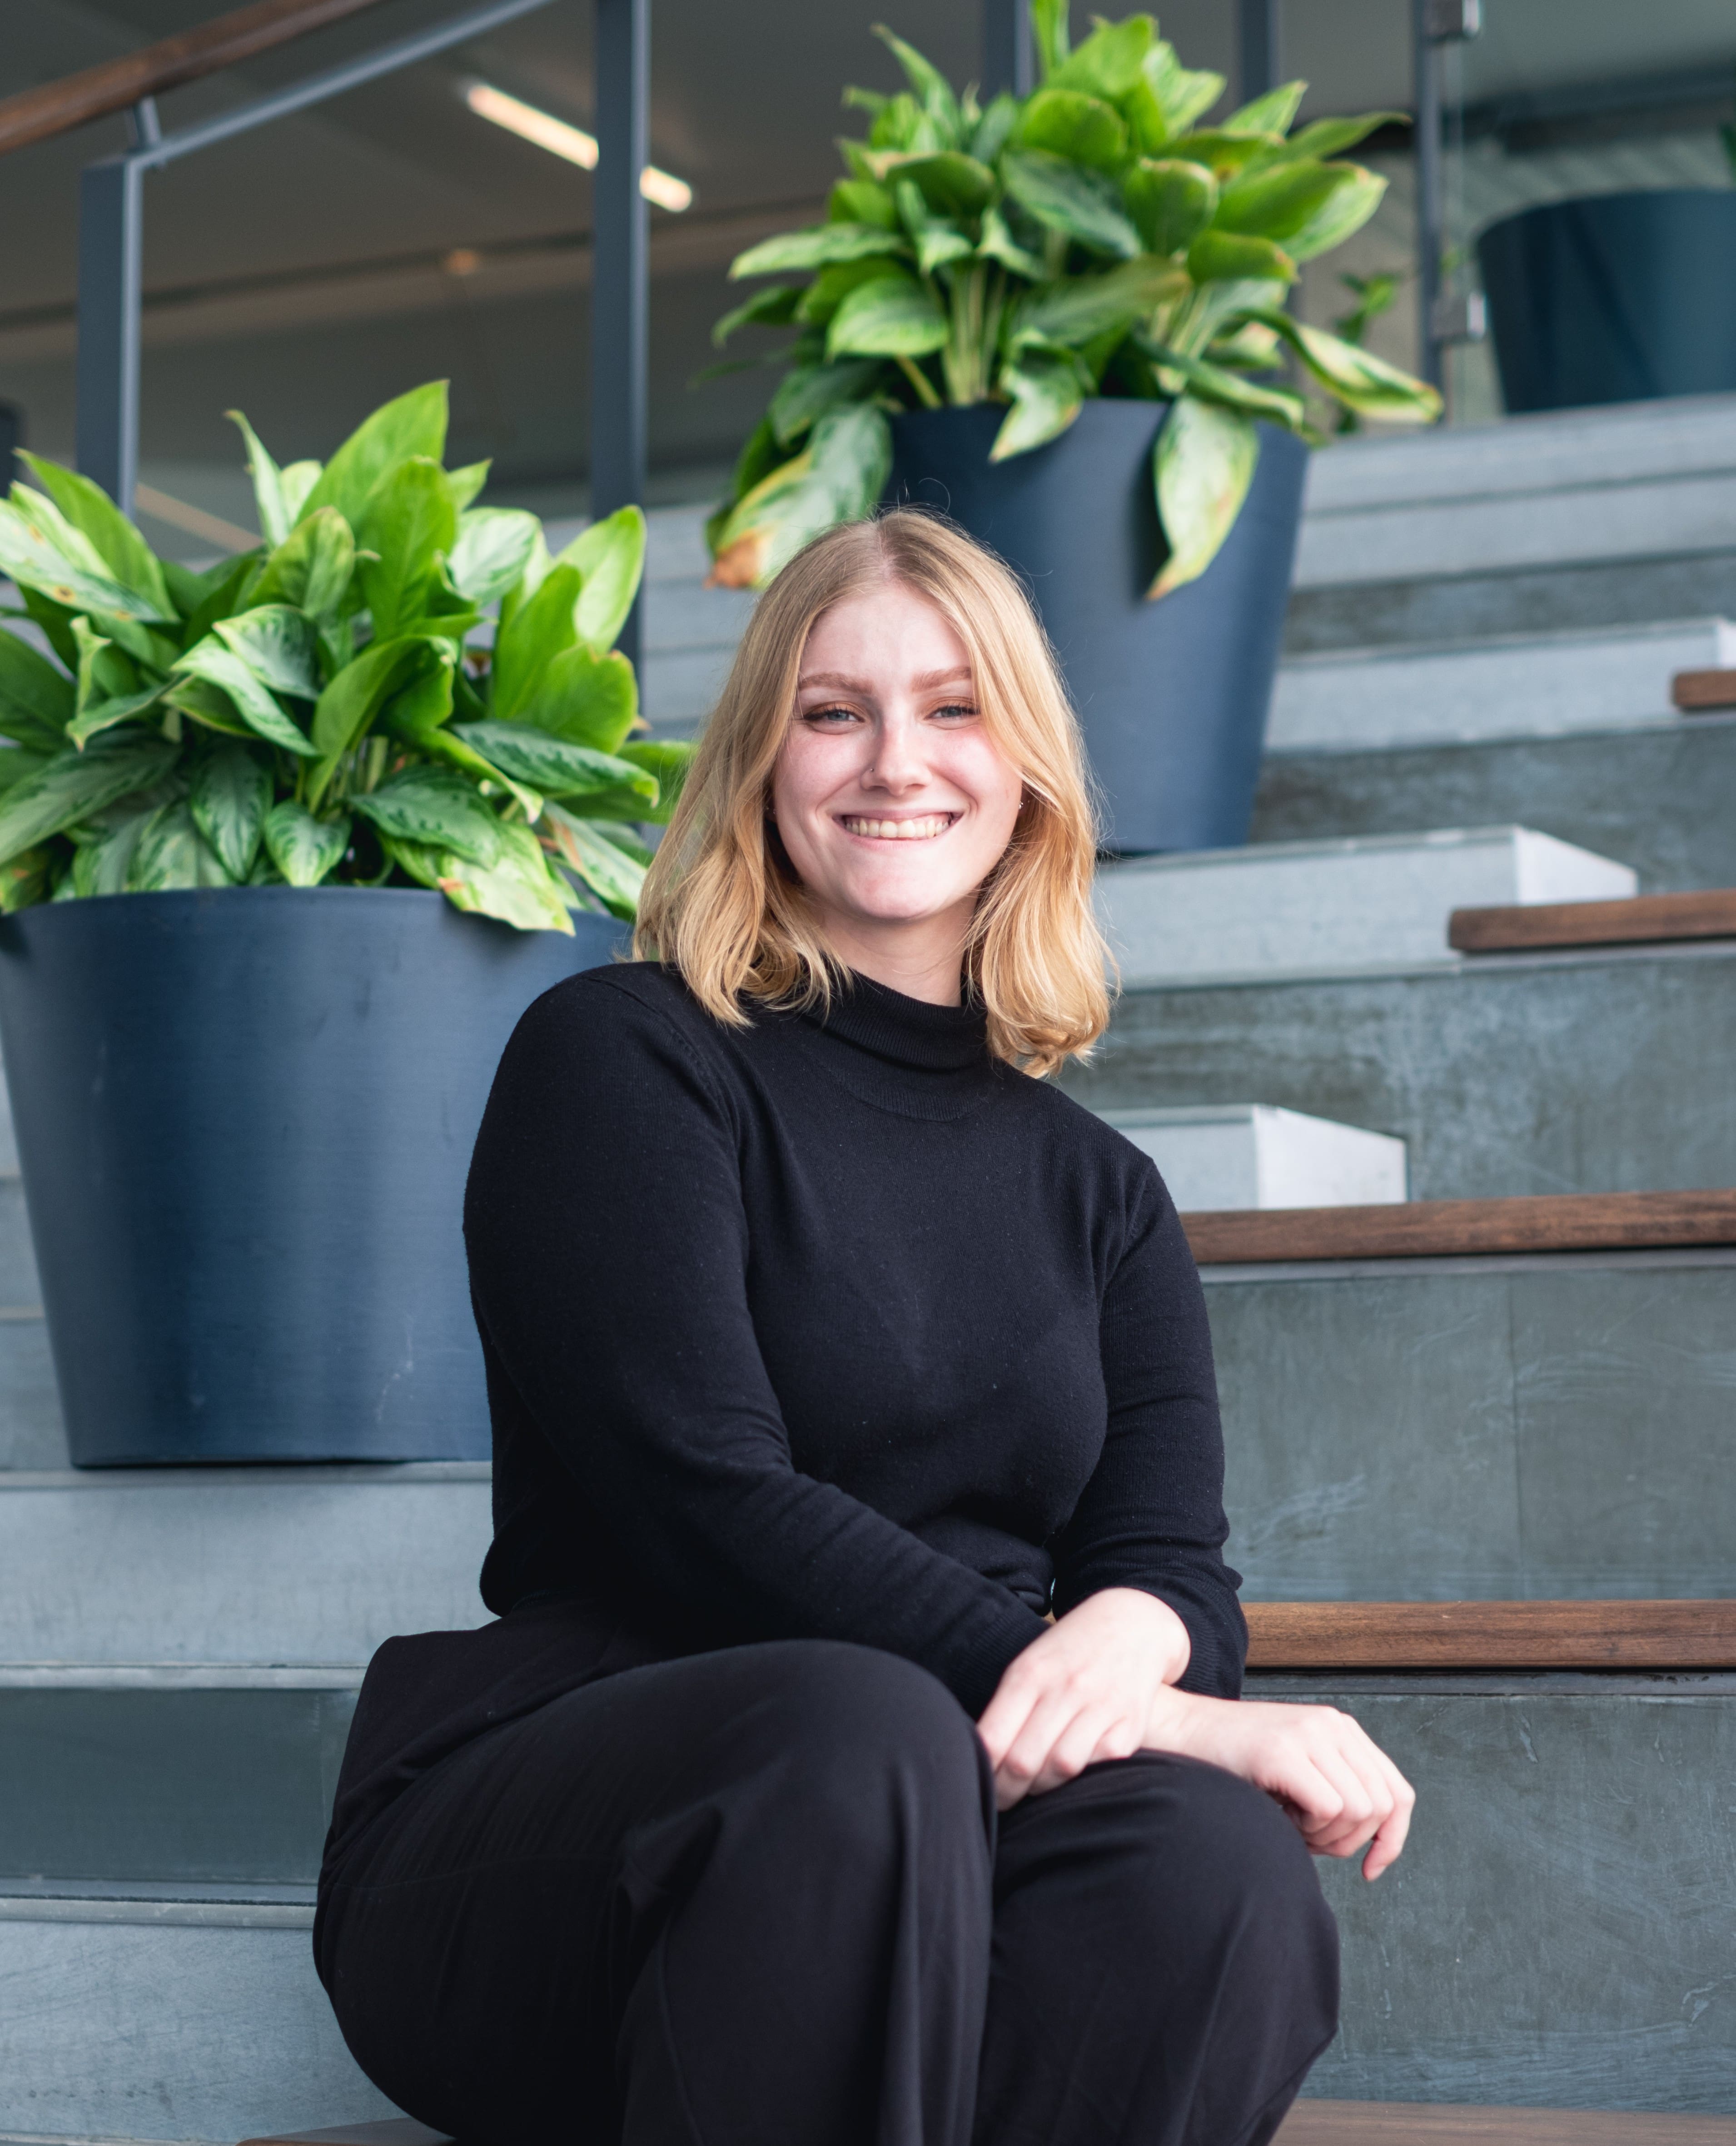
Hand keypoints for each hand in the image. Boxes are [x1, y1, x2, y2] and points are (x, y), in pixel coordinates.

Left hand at [976, 1588, 1190, 1810]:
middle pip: (1024, 1760)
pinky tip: (1073, 1776)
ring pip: (1061, 1767)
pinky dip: (1084, 1777)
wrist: (1132, 1623)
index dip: (982, 1773)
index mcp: (1029, 1673)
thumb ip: (1008, 1707)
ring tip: (1035, 1788)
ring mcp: (1101, 1704)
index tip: (977, 1785)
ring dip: (1044, 1788)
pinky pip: (1100, 1764)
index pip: (993, 1738)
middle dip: (1007, 1791)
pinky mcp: (1131, 1722)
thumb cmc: (1069, 1653)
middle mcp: (1064, 1687)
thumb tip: (982, 1757)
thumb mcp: (1031, 1665)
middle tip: (1003, 1799)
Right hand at [1149, 1687, 1414, 1880]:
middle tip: (1307, 1838)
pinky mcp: (1284, 1751)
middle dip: (1349, 1841)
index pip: (1397, 1792)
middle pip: (1381, 1807)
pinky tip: (1278, 1815)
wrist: (1180, 1731)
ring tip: (1288, 1821)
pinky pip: (1329, 1809)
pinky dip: (1307, 1828)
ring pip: (1358, 1811)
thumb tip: (1373, 1845)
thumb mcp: (1299, 1771)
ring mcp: (1310, 1734)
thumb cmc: (1234, 1762)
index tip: (1370, 1870)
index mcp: (1341, 1729)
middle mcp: (1333, 1725)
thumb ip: (1336, 1790)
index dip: (1392, 1839)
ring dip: (1324, 1835)